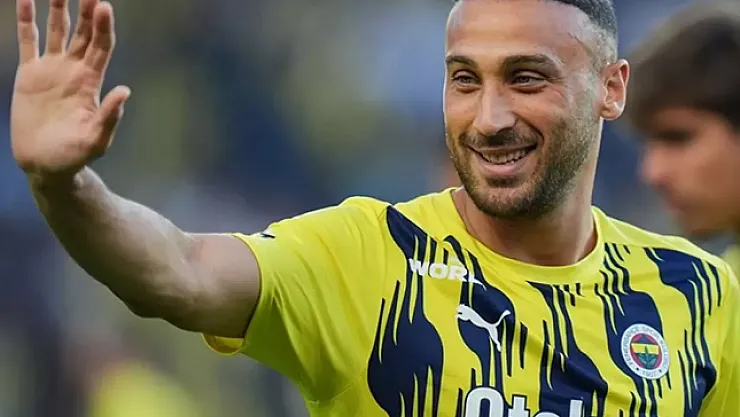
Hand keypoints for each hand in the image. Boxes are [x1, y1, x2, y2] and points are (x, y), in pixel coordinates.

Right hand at [11, 0, 129, 181]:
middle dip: (87, 9)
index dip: (103, 26)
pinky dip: (26, 20)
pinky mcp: (30, 74)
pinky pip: (28, 40)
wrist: (45, 163)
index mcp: (91, 82)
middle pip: (84, 32)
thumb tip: (125, 91)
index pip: (101, 47)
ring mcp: (52, 69)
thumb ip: (109, 117)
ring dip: (58, 7)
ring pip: (57, 30)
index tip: (103, 5)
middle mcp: (74, 70)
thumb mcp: (96, 140)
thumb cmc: (76, 155)